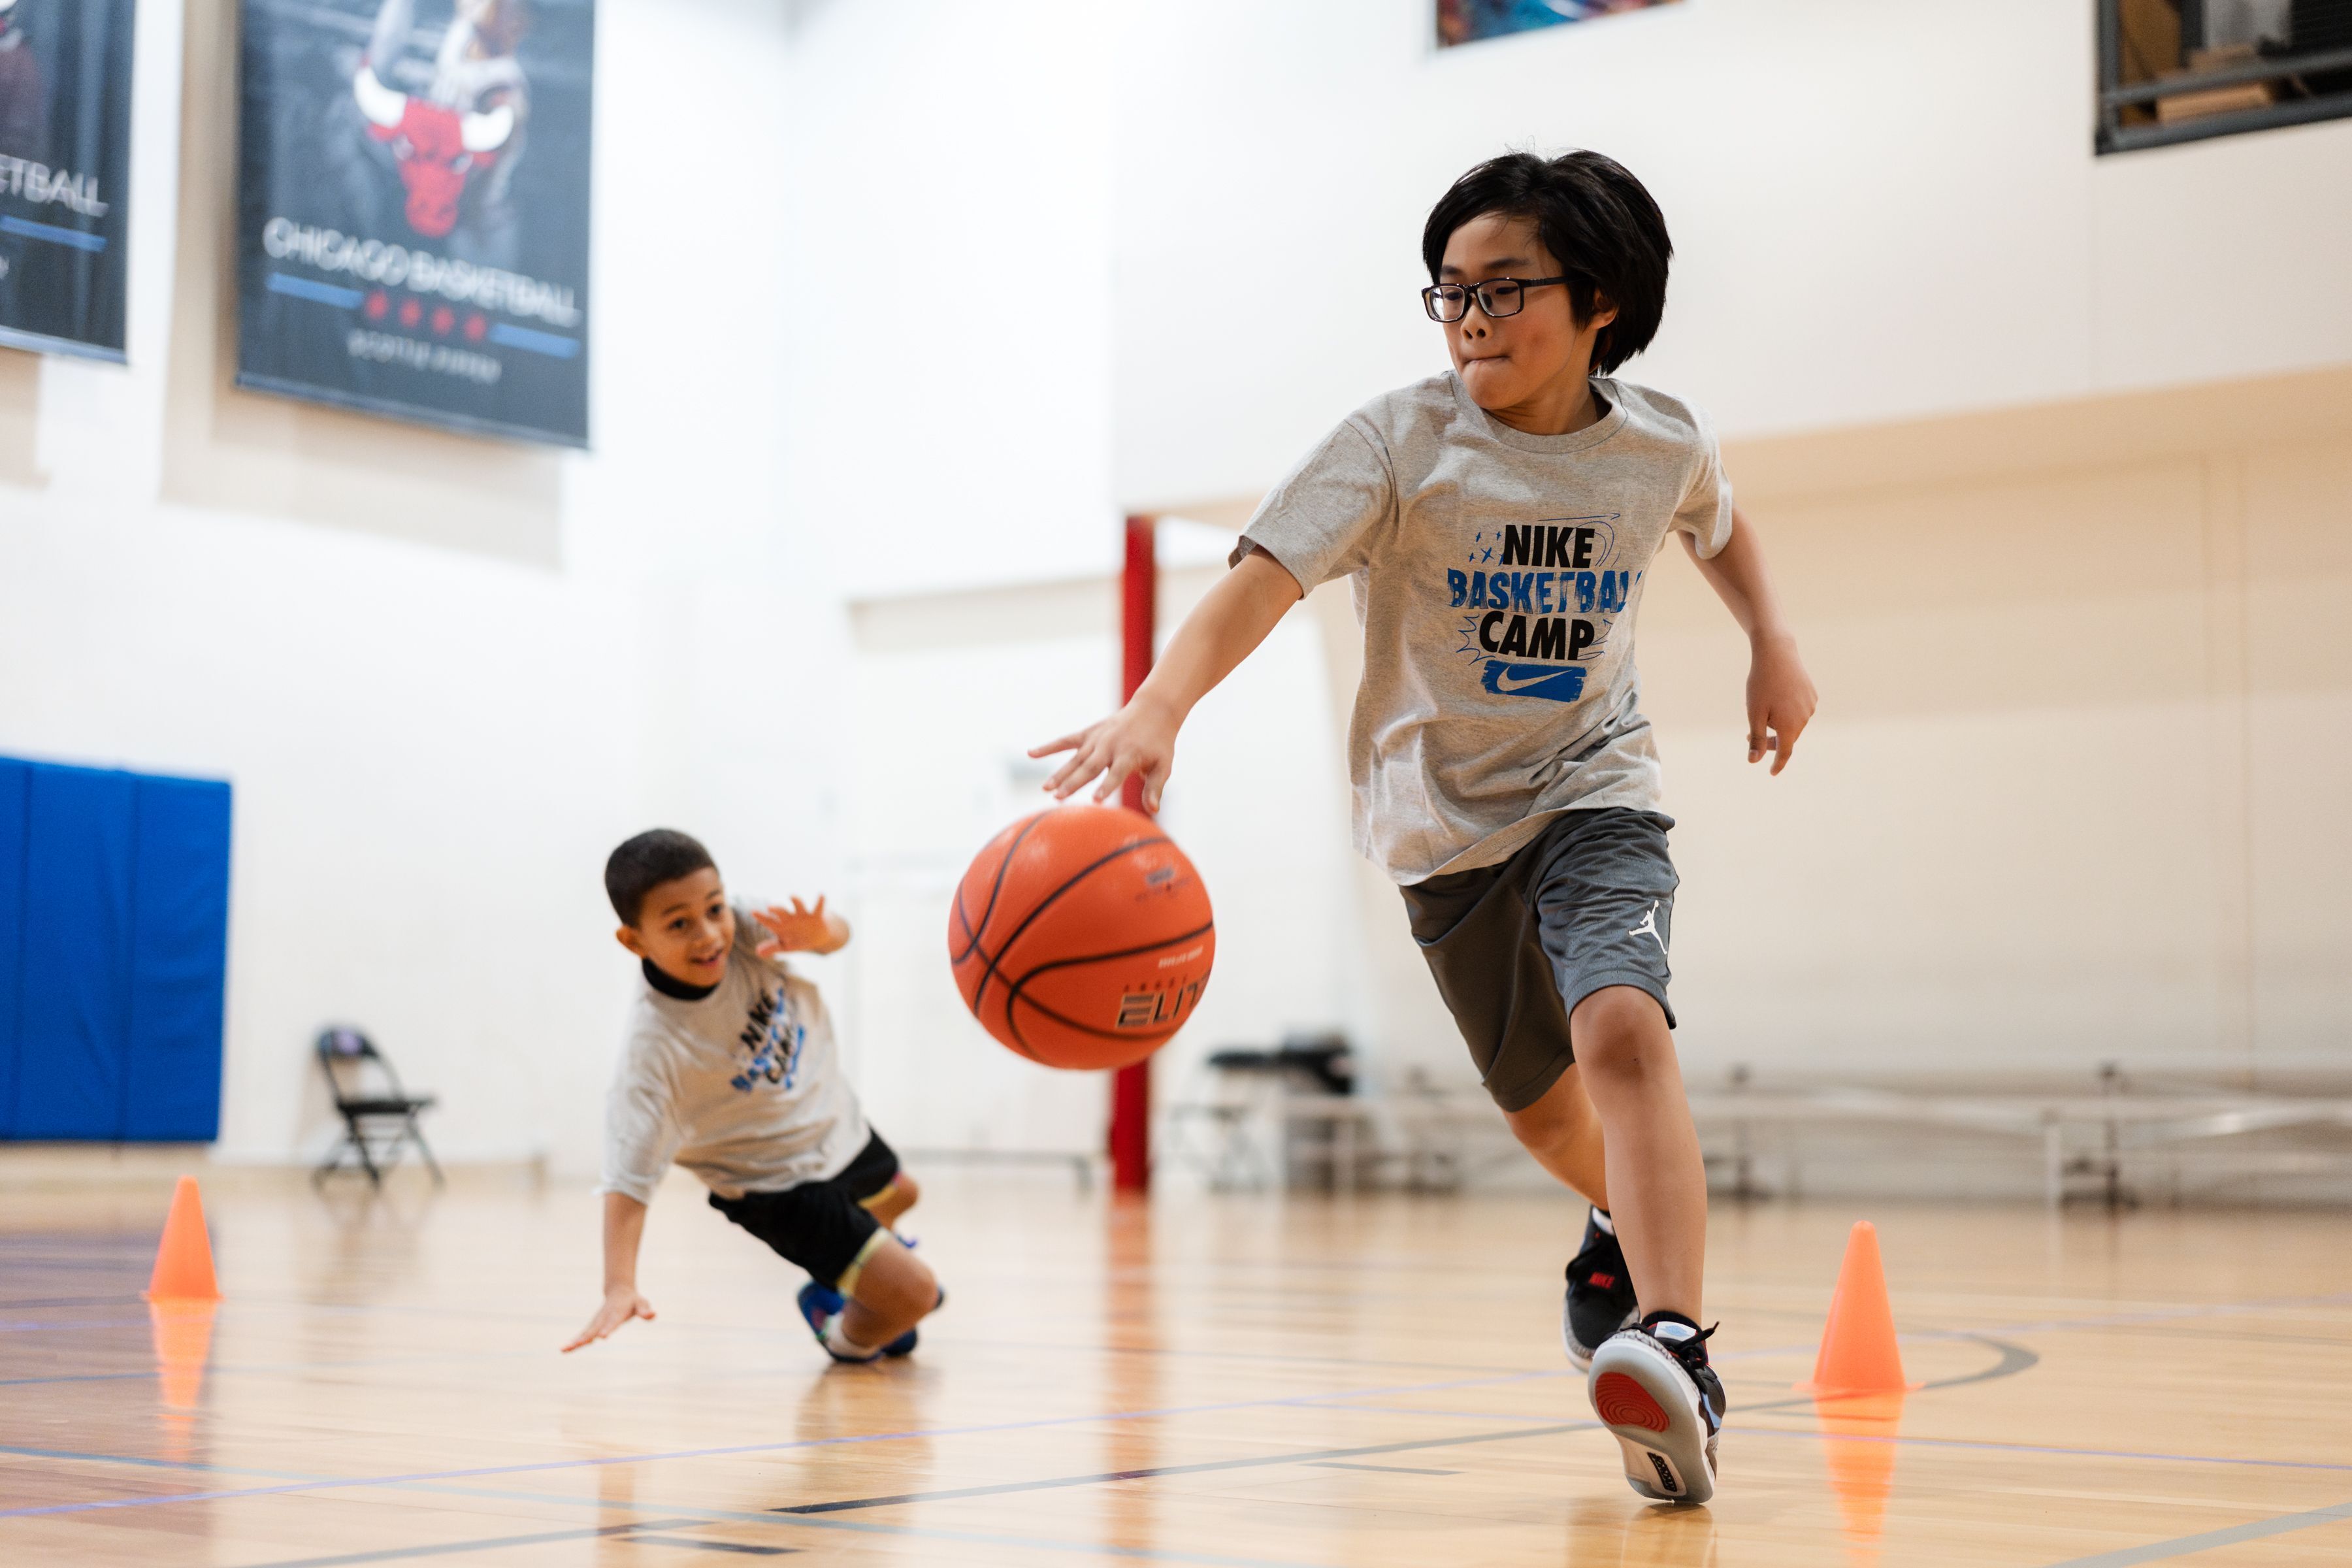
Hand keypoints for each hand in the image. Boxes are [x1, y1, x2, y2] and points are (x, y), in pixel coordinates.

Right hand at [562, 1285, 653, 1351]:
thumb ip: (645, 1311)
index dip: (608, 1329)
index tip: (602, 1337)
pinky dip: (574, 1342)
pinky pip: (582, 1335)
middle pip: (593, 1329)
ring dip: (574, 1341)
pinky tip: (564, 1350)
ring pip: (584, 1333)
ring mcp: (596, 1322)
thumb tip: (652, 1314)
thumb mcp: (642, 1304)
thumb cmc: (633, 1301)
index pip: (612, 1322)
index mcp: (616, 1313)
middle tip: (576, 1345)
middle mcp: (603, 1318)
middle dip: (584, 1338)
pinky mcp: (592, 1326)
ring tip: (563, 1349)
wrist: (619, 1292)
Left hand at [753, 897, 845, 955]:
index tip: (753, 912)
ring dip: (796, 901)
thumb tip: (758, 952)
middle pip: (782, 912)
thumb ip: (772, 947)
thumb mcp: (785, 946)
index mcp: (782, 926)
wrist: (816, 937)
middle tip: (770, 907)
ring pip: (798, 905)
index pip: (769, 922)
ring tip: (792, 896)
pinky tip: (821, 895)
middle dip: (777, 910)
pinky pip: (818, 908)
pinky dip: (820, 902)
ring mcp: (803, 916)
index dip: (761, 918)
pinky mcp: (816, 916)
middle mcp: (791, 918)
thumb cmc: (796, 939)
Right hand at [1031, 695, 1178, 811]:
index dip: (1107, 786)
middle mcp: (1110, 746)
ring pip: (1075, 758)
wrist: (1153, 710)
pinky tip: (1031, 754)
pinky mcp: (1088, 733)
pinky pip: (1065, 740)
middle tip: (1058, 797)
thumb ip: (1155, 787)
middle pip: (1090, 767)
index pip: (1117, 773)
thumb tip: (1153, 809)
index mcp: (1129, 754)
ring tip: (1046, 788)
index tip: (1096, 801)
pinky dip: (1049, 747)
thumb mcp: (1163, 765)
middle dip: (1074, 782)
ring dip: (1060, 773)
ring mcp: (1096, 739)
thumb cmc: (1159, 743)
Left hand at [1746, 632, 1817, 774]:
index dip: (1777, 764)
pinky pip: (1798, 710)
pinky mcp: (1811, 694)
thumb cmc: (1761, 684)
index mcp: (1790, 726)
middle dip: (1770, 740)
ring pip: (1792, 723)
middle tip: (1748, 734)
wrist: (1777, 653)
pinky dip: (1786, 711)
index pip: (1784, 752)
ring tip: (1762, 706)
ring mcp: (1810, 705)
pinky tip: (1776, 697)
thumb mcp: (1754, 713)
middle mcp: (1804, 718)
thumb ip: (1757, 738)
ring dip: (1777, 723)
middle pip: (1787, 738)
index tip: (1771, 773)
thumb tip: (1754, 761)